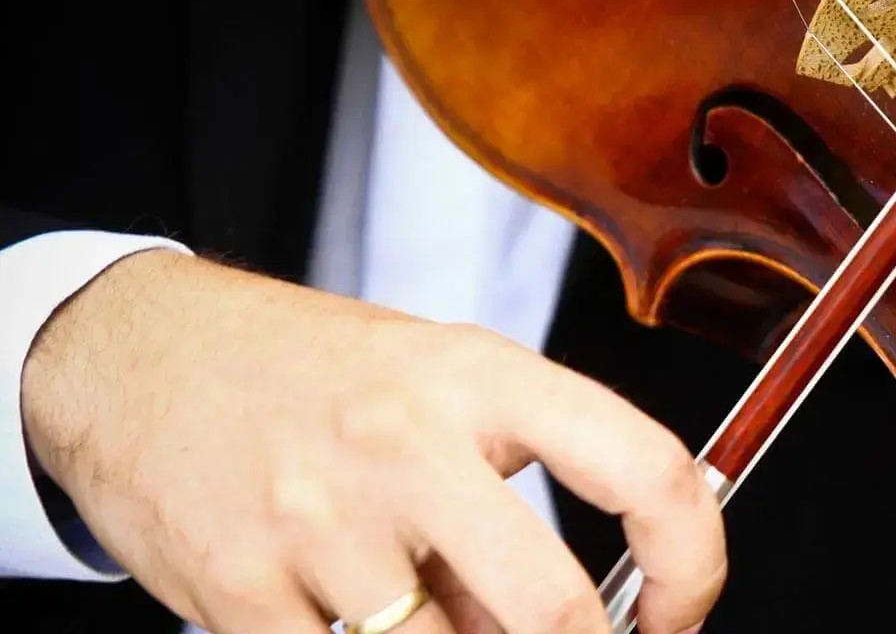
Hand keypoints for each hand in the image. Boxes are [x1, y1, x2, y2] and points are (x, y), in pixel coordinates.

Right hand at [21, 250, 722, 633]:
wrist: (137, 355)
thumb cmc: (316, 377)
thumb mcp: (442, 392)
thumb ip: (518, 499)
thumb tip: (594, 626)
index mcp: (483, 379)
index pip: (644, 468)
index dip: (693, 565)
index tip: (678, 616)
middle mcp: (409, 445)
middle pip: (554, 610)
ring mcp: (320, 521)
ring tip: (434, 618)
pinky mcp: (241, 589)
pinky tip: (349, 621)